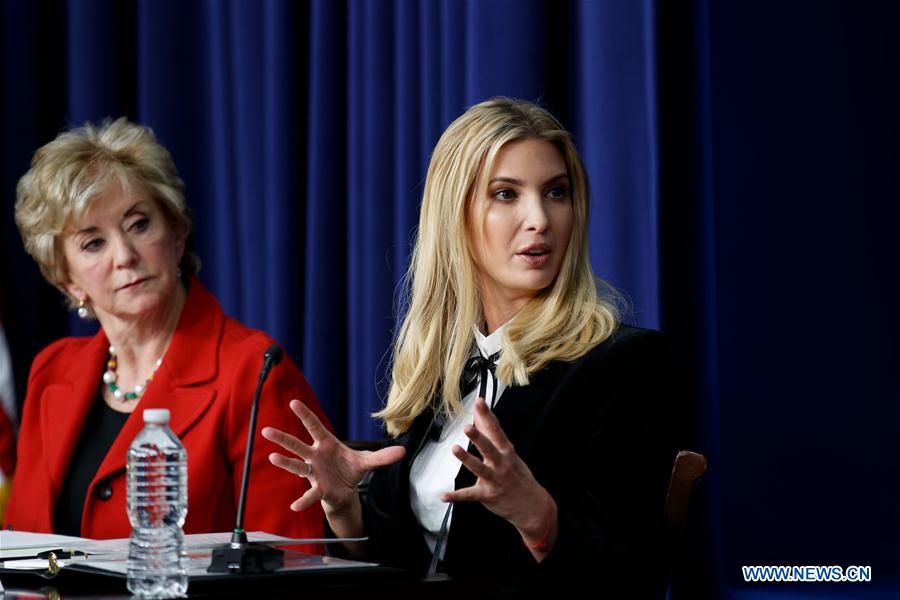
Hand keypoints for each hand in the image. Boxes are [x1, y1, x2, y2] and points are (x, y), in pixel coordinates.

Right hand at [262, 399, 404, 515]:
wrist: (346, 491)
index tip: (293, 402)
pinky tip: (295, 506)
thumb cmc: (350, 470)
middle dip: (283, 438)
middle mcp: (316, 456)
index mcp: (326, 444)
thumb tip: (403, 451)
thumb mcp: (367, 461)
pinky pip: (309, 494)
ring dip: (285, 463)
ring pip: (297, 466)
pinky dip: (303, 500)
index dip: (305, 415)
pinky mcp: (318, 488)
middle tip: (267, 431)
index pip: (314, 426)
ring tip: (273, 457)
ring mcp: (314, 472)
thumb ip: (382, 456)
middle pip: (298, 444)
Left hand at [442, 398, 556, 550]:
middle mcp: (501, 464)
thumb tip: (480, 416)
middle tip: (467, 426)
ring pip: (479, 468)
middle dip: (479, 437)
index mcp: (506, 451)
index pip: (496, 429)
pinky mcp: (487, 495)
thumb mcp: (508, 453)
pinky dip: (456, 496)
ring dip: (467, 459)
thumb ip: (492, 436)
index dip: (487, 415)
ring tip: (455, 449)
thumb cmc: (517, 474)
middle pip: (489, 448)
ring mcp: (495, 480)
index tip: (479, 402)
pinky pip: (469, 495)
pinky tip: (443, 496)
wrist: (531, 505)